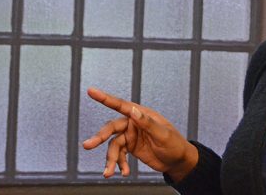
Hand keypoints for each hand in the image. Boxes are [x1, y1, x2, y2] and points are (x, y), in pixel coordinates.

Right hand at [81, 87, 198, 180]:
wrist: (178, 161)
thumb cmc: (175, 144)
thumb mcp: (163, 134)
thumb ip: (148, 123)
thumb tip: (134, 111)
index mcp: (141, 114)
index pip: (121, 105)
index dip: (105, 98)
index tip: (91, 91)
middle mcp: (132, 123)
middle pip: (111, 128)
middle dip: (99, 138)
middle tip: (88, 145)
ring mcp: (130, 135)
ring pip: (113, 145)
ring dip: (110, 159)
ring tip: (108, 173)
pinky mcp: (130, 147)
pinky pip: (119, 155)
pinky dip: (119, 164)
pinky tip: (124, 172)